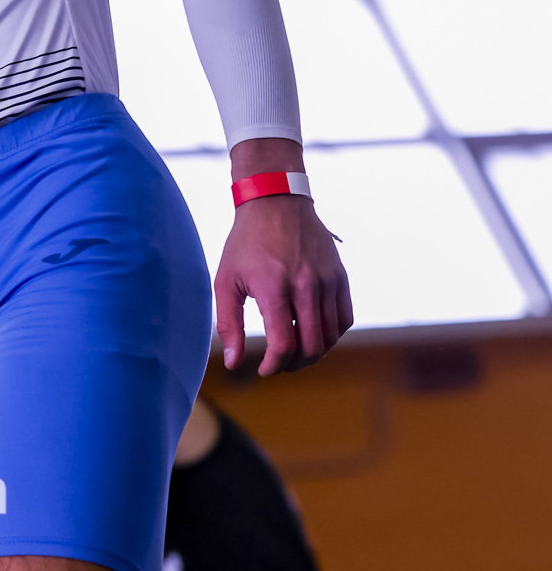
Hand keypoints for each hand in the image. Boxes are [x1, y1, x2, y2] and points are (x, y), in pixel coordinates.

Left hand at [214, 196, 352, 375]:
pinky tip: (314, 331)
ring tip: (296, 350)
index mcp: (274, 287)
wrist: (276, 201)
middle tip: (281, 363)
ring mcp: (327, 280)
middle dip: (294, 364)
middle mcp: (305, 285)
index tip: (264, 369)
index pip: (284, 344)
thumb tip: (235, 362)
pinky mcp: (340, 276)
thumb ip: (229, 323)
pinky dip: (332, 334)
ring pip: (331, 337)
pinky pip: (344, 319)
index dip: (274, 365)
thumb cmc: (246, 242)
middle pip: (311, 347)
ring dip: (314, 352)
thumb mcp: (226, 279)